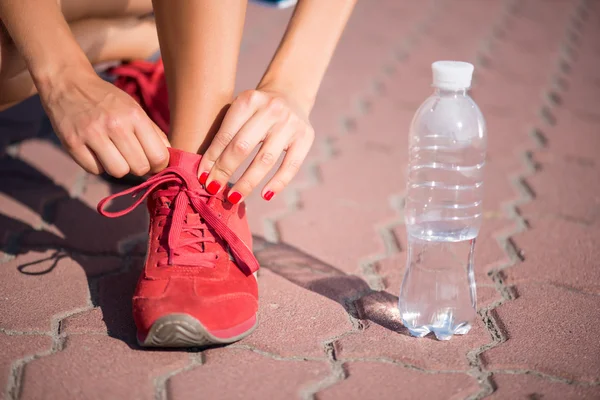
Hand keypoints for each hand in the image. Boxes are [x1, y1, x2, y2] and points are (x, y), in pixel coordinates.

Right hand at [41, 69, 169, 176]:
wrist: (67, 83)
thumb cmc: (108, 100)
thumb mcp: (134, 109)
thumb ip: (154, 134)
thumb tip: (170, 160)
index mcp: (134, 116)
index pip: (158, 156)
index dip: (159, 165)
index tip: (153, 162)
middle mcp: (114, 124)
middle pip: (140, 168)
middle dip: (139, 167)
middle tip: (132, 157)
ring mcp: (91, 134)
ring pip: (119, 172)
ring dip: (119, 167)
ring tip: (114, 153)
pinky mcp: (72, 144)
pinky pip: (95, 171)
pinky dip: (98, 165)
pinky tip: (95, 150)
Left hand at [198, 88, 314, 202]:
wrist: (290, 94)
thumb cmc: (256, 110)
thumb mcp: (241, 110)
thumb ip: (227, 133)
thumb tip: (207, 172)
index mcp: (248, 100)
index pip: (226, 135)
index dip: (212, 159)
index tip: (202, 178)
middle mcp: (270, 109)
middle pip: (242, 147)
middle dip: (225, 171)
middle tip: (213, 190)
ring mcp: (290, 123)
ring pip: (265, 160)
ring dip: (247, 182)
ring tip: (234, 198)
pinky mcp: (306, 137)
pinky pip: (290, 166)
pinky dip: (277, 183)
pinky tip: (265, 196)